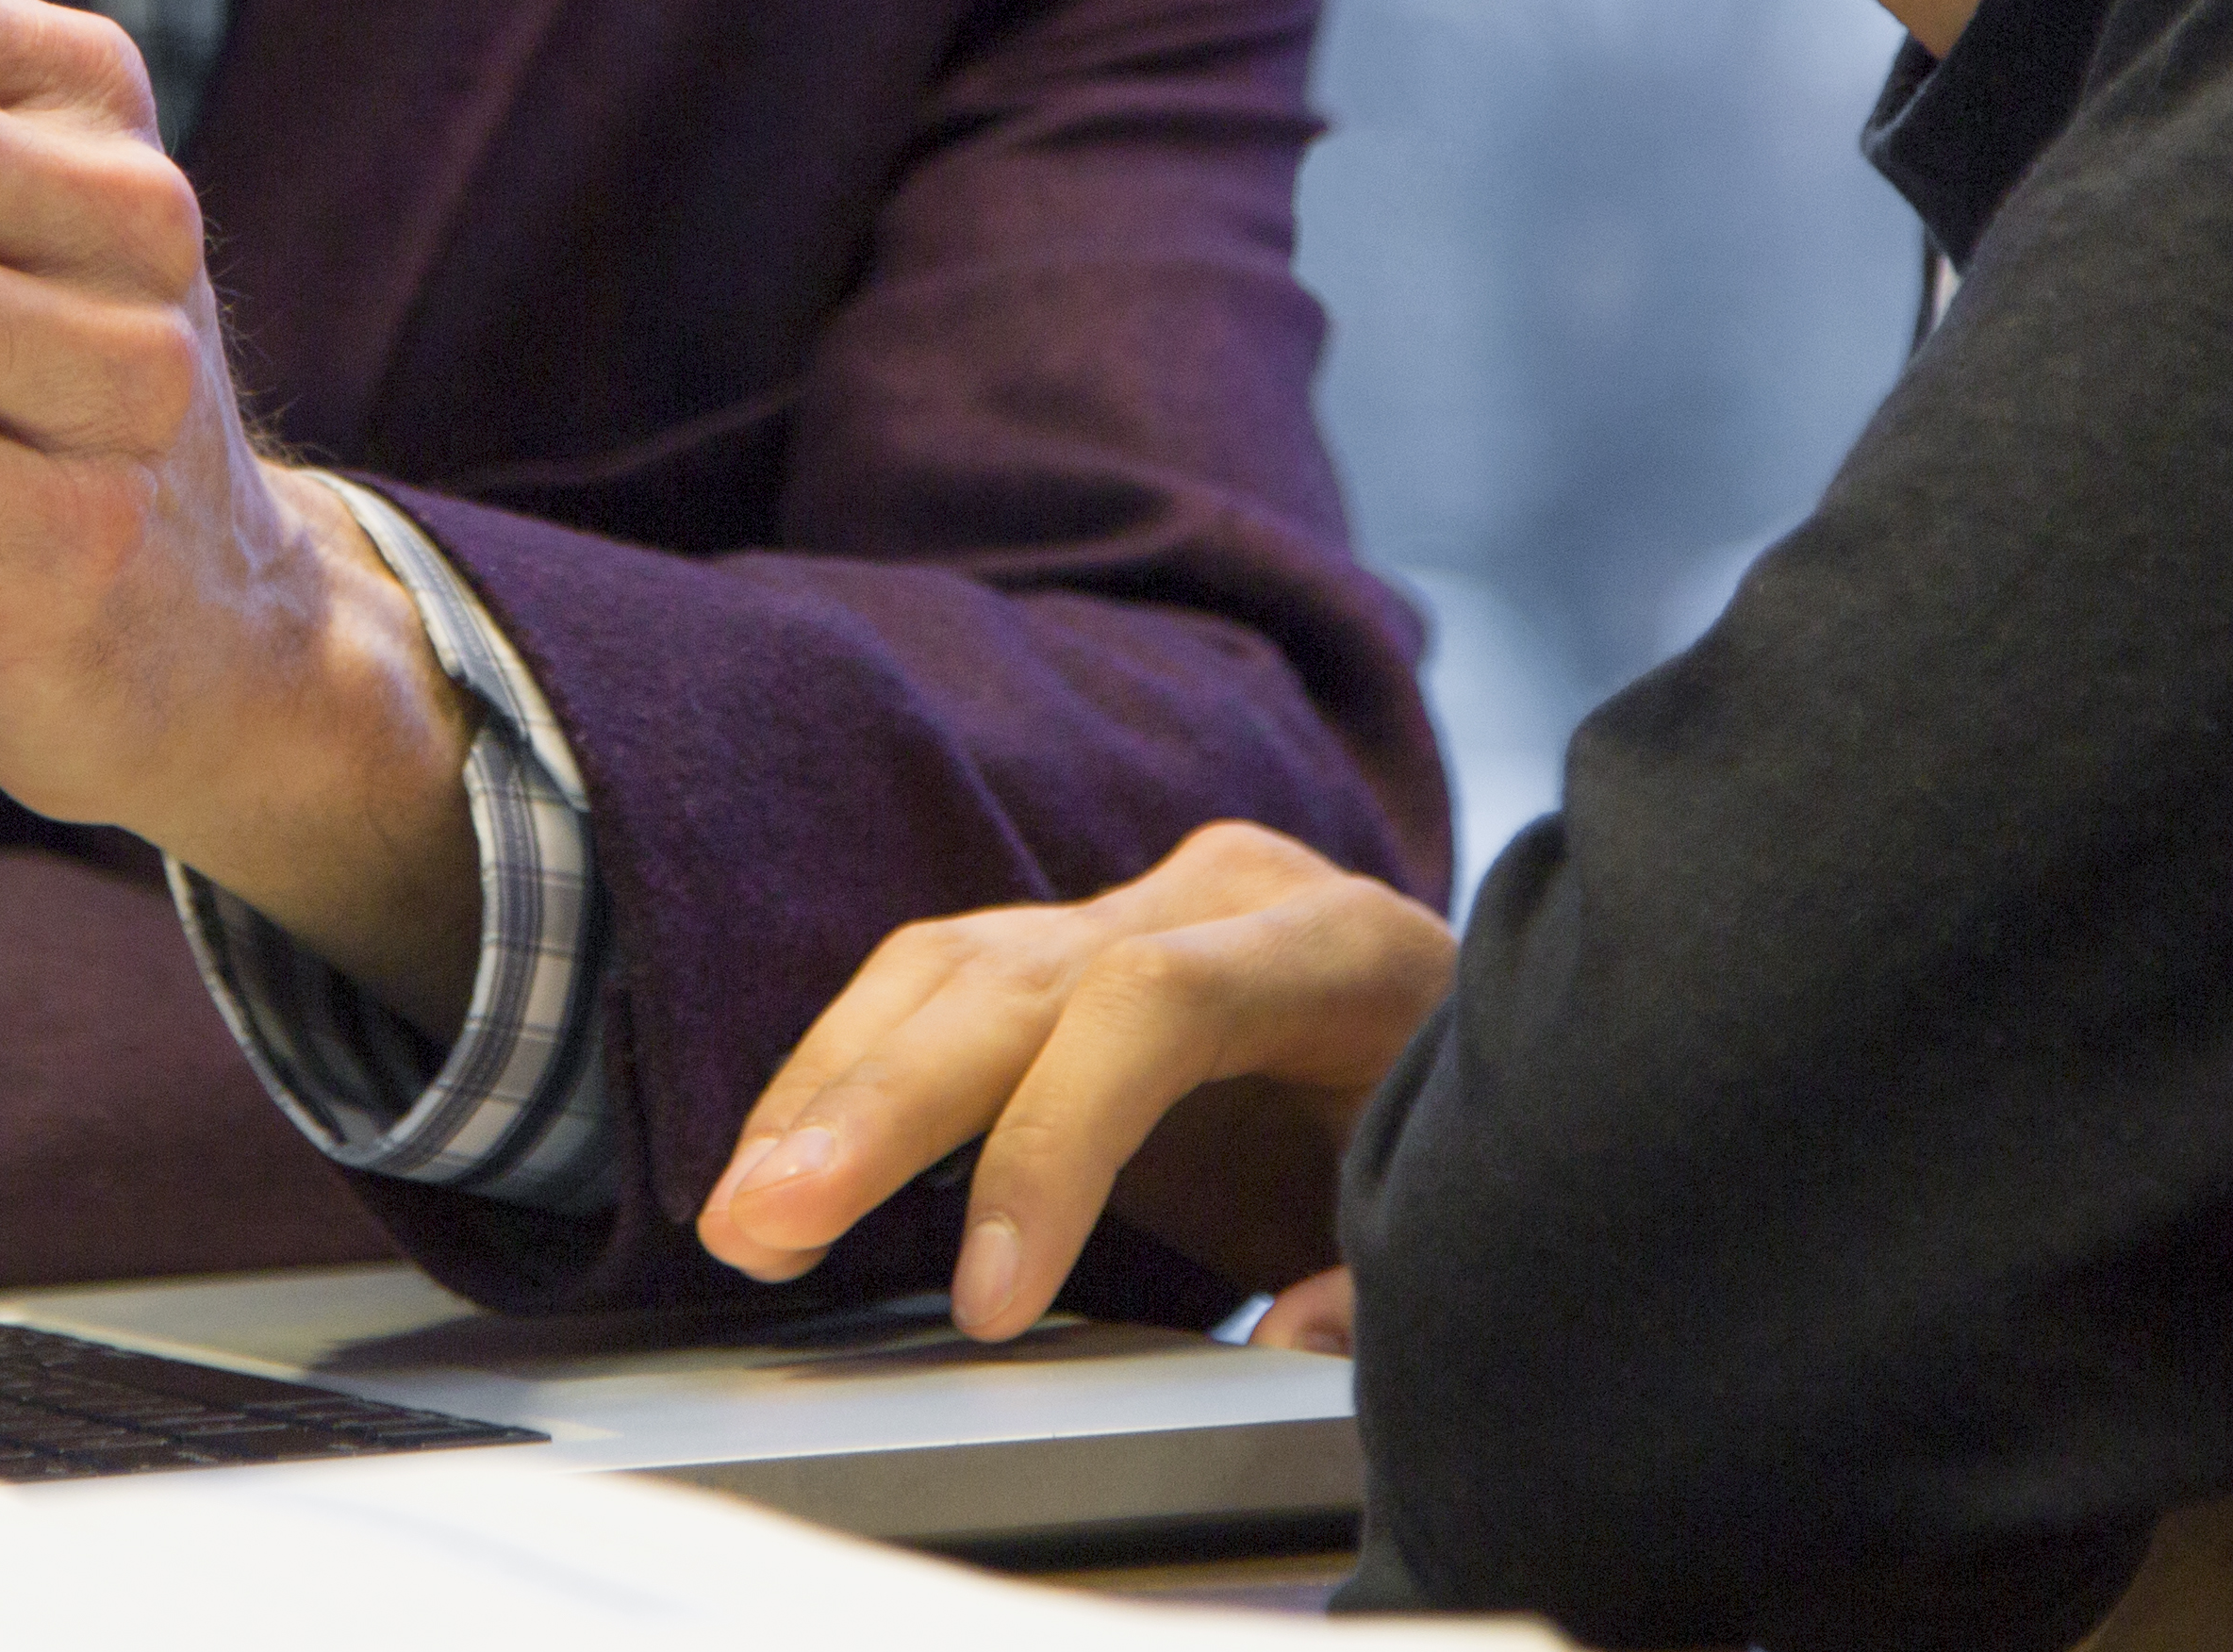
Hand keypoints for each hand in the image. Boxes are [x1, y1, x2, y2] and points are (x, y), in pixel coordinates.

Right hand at [698, 821, 1456, 1337]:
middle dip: (878, 1106)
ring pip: (946, 967)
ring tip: (744, 1211)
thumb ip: (1383, 1277)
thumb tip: (1290, 1340)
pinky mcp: (1075, 944)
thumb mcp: (1460, 1201)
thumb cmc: (1469, 1121)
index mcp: (1332, 940)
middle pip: (1011, 975)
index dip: (1052, 1143)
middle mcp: (1221, 893)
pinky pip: (938, 991)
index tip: (987, 1303)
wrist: (1487, 1028)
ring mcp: (1140, 903)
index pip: (1153, 1004)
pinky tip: (783, 1160)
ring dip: (829, 1092)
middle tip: (769, 1222)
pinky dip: (850, 1078)